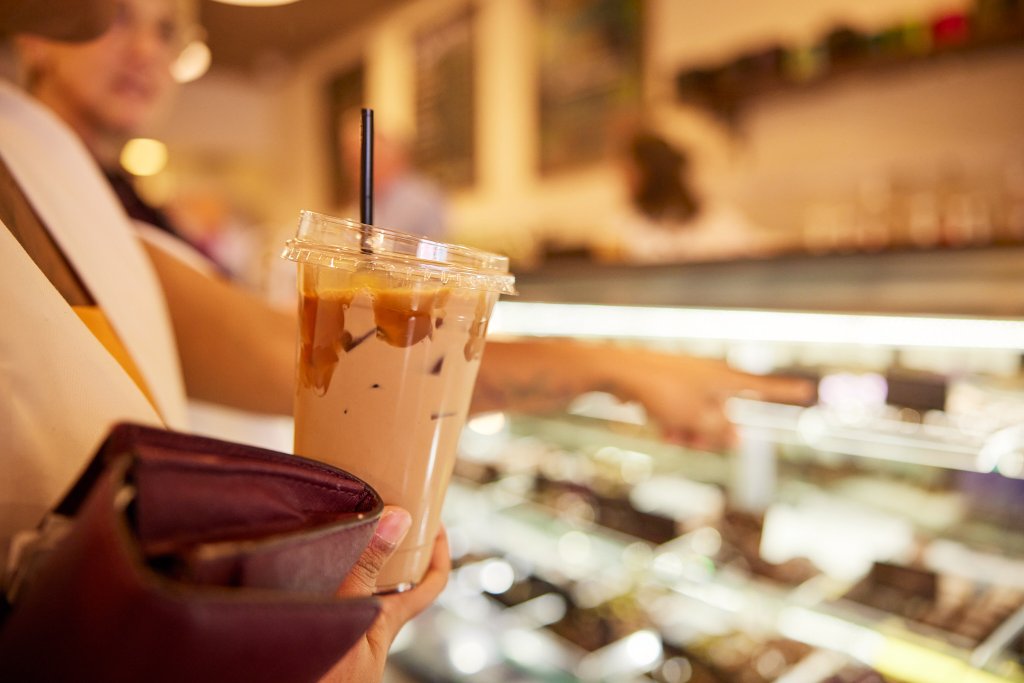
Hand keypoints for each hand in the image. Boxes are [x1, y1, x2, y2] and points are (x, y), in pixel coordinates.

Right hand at [318, 507, 450, 682]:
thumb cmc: (326, 669)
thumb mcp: (347, 609)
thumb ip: (368, 566)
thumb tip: (401, 518)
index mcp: (386, 620)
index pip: (430, 585)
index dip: (439, 554)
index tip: (434, 522)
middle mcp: (371, 631)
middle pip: (396, 586)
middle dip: (393, 552)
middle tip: (382, 517)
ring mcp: (350, 638)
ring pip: (362, 596)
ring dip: (356, 567)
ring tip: (341, 534)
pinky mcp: (327, 641)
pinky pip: (335, 606)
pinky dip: (330, 583)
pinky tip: (308, 569)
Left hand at [607, 348, 814, 450]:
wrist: (619, 370)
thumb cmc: (662, 392)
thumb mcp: (697, 420)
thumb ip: (721, 432)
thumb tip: (740, 439)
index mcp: (725, 379)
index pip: (764, 387)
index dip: (785, 392)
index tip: (808, 388)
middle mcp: (711, 375)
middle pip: (726, 413)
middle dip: (711, 434)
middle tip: (692, 442)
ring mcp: (689, 379)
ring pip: (700, 417)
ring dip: (689, 433)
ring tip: (670, 435)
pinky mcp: (669, 384)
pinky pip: (681, 411)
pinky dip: (674, 422)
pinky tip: (656, 425)